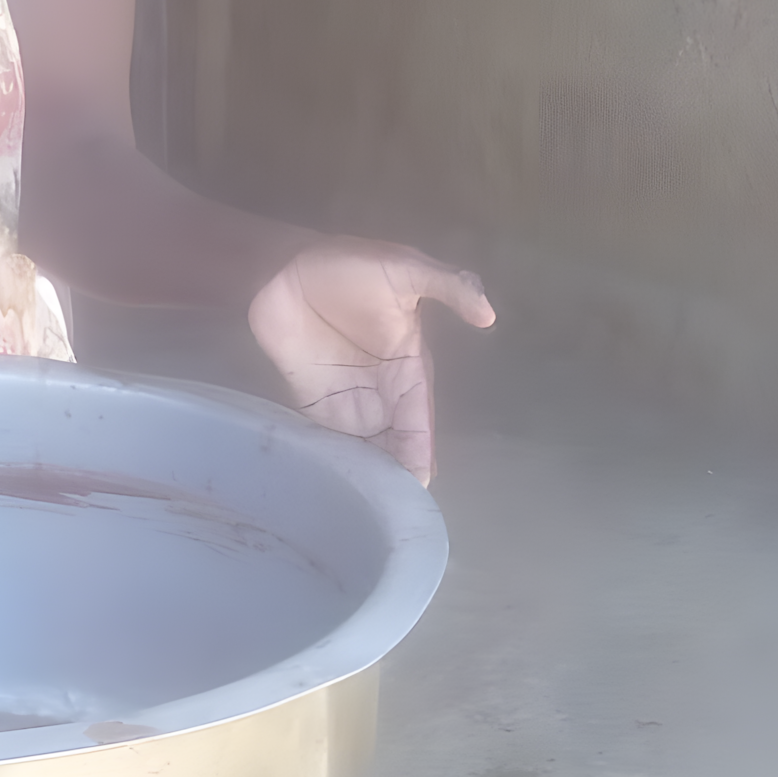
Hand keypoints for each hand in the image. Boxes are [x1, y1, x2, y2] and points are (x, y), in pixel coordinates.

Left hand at [246, 238, 493, 484]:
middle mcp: (382, 393)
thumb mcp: (405, 269)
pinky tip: (330, 486)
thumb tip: (489, 314)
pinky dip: (329, 462)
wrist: (288, 264)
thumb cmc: (350, 265)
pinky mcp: (310, 402)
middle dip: (396, 477)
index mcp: (409, 369)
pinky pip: (324, 440)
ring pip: (363, 450)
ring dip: (366, 475)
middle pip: (394, 446)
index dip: (420, 453)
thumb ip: (448, 286)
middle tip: (391, 512)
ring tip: (364, 508)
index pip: (419, 422)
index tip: (421, 485)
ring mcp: (346, 400)